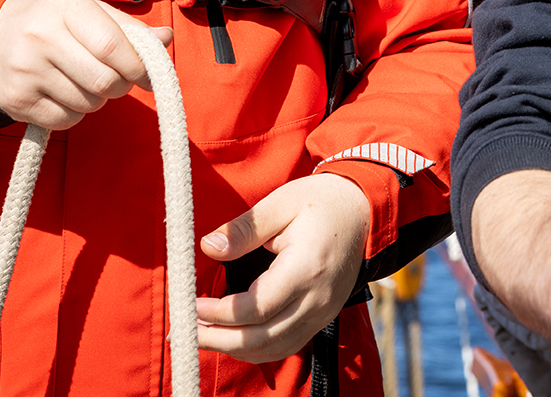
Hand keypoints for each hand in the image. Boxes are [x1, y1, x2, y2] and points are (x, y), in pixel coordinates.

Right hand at [0, 0, 172, 129]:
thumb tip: (166, 38)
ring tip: (83, 79)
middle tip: (117, 79)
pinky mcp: (16, 101)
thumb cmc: (49, 19)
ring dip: (98, 99)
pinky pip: (67, 120)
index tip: (148, 74)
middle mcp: (40, 37)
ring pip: (88, 103)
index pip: (113, 46)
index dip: (138, 66)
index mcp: (64, 7)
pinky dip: (75, 112)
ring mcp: (25, 71)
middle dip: (121, 86)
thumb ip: (127, 26)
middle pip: (104, 81)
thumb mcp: (86, 9)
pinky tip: (63, 92)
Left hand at [196, 173, 371, 362]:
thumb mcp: (281, 202)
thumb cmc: (322, 201)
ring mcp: (323, 312)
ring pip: (274, 349)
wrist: (364, 210)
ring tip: (203, 335)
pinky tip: (233, 338)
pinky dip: (257, 349)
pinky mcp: (323, 316)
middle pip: (263, 338)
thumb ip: (244, 228)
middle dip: (219, 339)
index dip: (220, 313)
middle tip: (186, 330)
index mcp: (306, 268)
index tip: (192, 305)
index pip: (257, 308)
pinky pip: (287, 345)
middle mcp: (317, 298)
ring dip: (235, 348)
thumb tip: (208, 247)